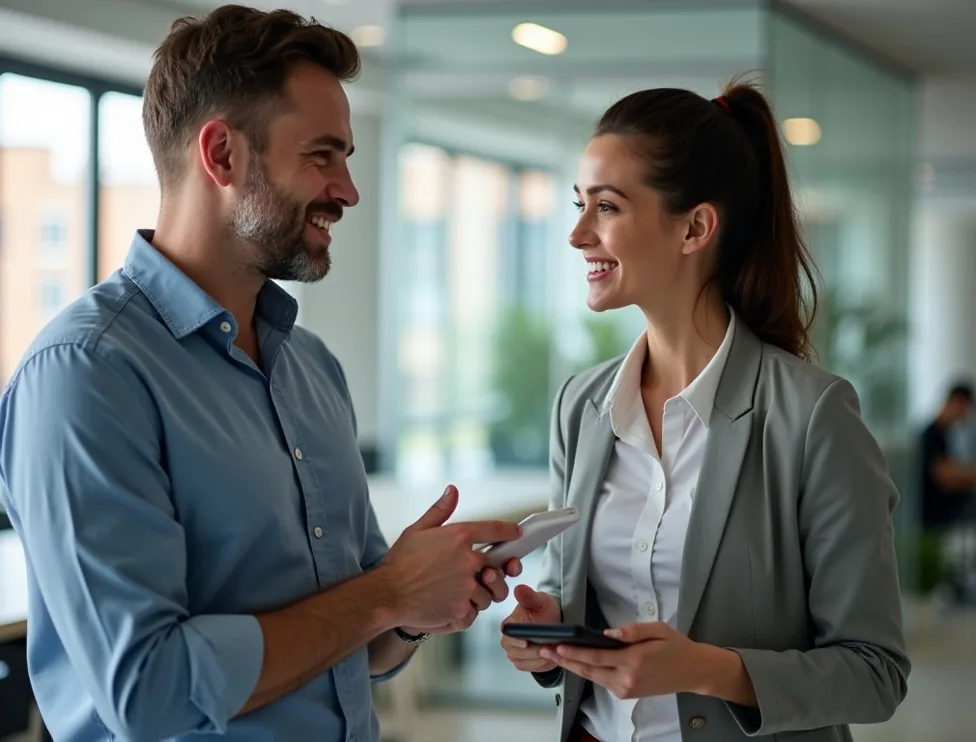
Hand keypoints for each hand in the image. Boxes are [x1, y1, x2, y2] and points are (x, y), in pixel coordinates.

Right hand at [381, 485, 521, 631]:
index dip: (508, 530)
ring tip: (461, 592)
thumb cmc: (399, 563)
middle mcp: (467, 561)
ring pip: (489, 593)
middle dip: (493, 571)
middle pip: (497, 567)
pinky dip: (467, 612)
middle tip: (482, 575)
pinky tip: (452, 606)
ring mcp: (466, 587)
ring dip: (480, 594)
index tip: (516, 533)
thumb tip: (452, 491)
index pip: (494, 530)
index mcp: (459, 537)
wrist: (386, 595)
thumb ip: (440, 510)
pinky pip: (475, 613)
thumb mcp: (417, 530)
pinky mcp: (461, 610)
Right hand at [500, 585, 561, 672]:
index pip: (508, 635)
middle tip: (546, 647)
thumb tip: (519, 588)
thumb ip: (529, 596)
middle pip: (515, 652)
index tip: (527, 642)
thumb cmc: (544, 611)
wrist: (554, 623)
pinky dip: (539, 664)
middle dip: (531, 651)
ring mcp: (516, 653)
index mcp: (509, 625)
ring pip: (522, 661)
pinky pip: (529, 668)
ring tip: (550, 651)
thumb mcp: (540, 601)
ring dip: (537, 659)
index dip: (517, 640)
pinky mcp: (524, 662)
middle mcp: (509, 641)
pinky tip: (548, 657)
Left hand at [538, 621, 704, 698]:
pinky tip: (575, 662)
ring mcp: (626, 689)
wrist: (693, 671)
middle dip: (564, 660)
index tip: (556, 646)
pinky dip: (587, 671)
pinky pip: (602, 681)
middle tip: (543, 651)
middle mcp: (627, 678)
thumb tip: (609, 633)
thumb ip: (632, 631)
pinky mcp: (627, 694)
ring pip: (592, 677)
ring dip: (572, 666)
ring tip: (553, 655)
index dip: (573, 652)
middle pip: (588, 670)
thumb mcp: (658, 630)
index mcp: (633, 660)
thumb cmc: (675, 646)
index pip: (596, 656)